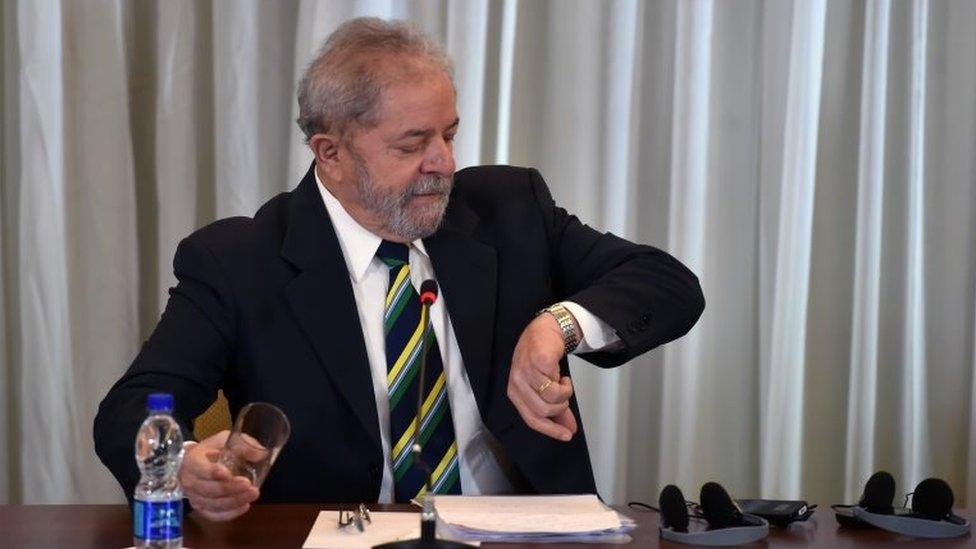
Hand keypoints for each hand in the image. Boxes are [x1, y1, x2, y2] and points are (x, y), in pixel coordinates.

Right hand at [179, 430, 259, 520]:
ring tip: (252, 494)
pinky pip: (214, 515)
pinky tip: (244, 506)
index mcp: (192, 461)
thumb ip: (241, 444)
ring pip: (213, 504)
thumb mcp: (223, 440)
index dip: (214, 473)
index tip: (229, 473)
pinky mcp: (201, 508)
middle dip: (230, 489)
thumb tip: (260, 453)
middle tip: (249, 485)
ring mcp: (194, 497)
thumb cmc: (211, 450)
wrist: (195, 463)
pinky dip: (230, 514)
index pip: (201, 470)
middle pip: (209, 489)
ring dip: (234, 502)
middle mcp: (190, 481)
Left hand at [507, 312, 578, 440]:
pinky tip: (562, 375)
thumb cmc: (541, 358)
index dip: (550, 430)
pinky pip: (556, 384)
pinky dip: (565, 383)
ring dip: (565, 394)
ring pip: (551, 399)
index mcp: (515, 392)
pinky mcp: (538, 362)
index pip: (531, 419)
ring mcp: (526, 371)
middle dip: (560, 408)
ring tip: (564, 383)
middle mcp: (517, 383)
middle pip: (542, 411)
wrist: (545, 331)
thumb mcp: (545, 386)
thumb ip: (557, 409)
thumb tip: (569, 430)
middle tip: (565, 397)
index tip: (566, 435)